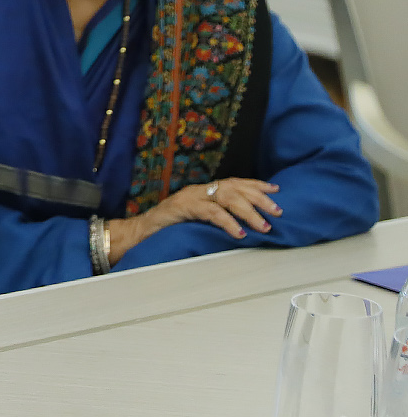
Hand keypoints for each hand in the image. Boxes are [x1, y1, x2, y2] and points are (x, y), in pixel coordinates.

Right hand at [106, 178, 282, 262]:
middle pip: (234, 187)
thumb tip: (244, 227)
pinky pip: (210, 211)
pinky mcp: (182, 208)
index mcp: (203, 192)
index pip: (234, 182)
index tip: (276, 190)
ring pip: (226, 197)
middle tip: (278, 211)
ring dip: (248, 211)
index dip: (255, 185)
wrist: (139, 233)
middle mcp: (198, 190)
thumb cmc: (168, 230)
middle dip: (259, 198)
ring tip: (263, 226)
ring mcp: (190, 197)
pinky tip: (239, 233)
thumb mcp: (196, 222)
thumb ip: (215, 219)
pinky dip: (227, 222)